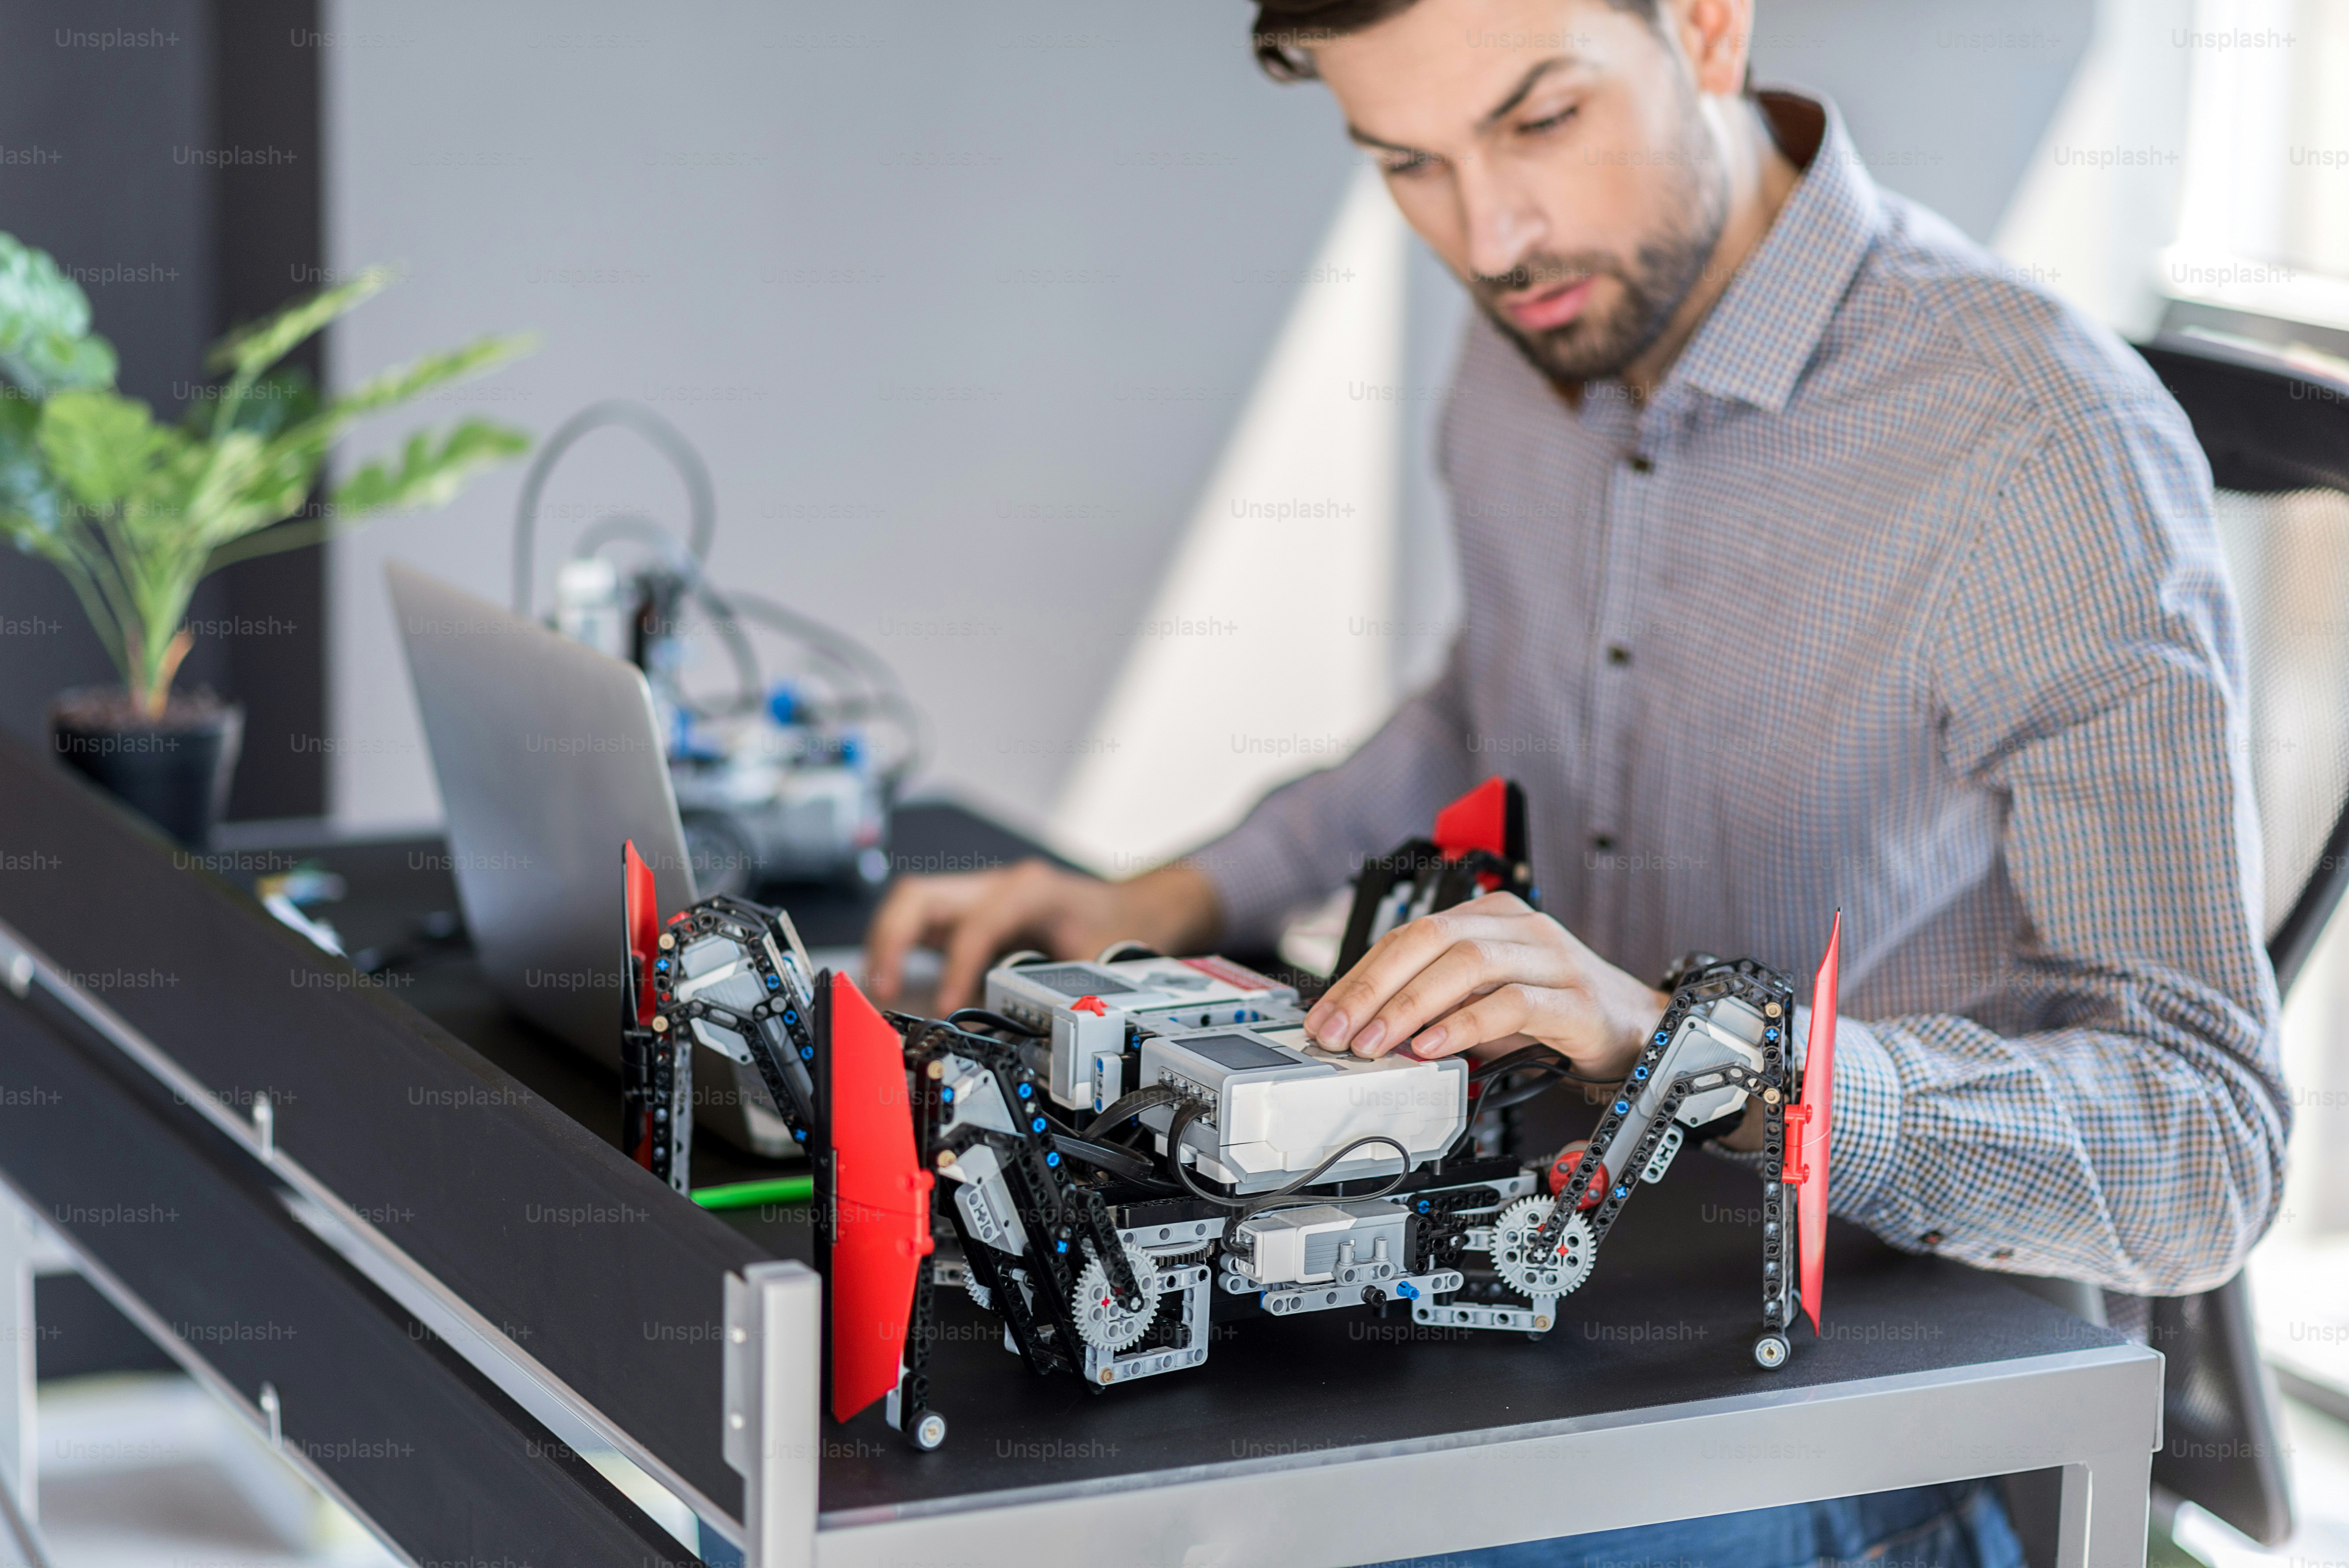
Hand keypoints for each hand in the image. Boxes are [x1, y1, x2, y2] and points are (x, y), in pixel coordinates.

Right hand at [863, 859, 1220, 1010]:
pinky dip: (899, 948)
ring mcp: (977, 896)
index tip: (946, 1004)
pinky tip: (892, 980)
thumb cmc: (1114, 926)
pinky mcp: (967, 914)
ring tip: (879, 989)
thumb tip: (1026, 1031)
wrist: (1132, 907)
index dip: (956, 965)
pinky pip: (921, 923)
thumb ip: (1062, 989)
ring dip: (886, 942)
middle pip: (920, 896)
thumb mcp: (1099, 958)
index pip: (975, 923)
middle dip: (892, 939)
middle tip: (882, 988)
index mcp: (1028, 890)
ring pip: (911, 904)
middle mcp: (995, 885)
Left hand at [1301, 892, 1666, 1082]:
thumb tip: (1365, 1027)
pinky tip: (1435, 1046)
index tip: (1324, 1017)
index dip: (1359, 976)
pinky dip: (1466, 1024)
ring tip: (1377, 1042)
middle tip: (1339, 1032)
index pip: (1408, 936)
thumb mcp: (1482, 1000)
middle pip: (1430, 939)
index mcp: (1489, 917)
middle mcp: (1518, 928)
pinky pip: (1513, 1003)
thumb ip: (1433, 1004)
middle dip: (1374, 987)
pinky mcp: (1575, 1000)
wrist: (1638, 1026)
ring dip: (1411, 1005)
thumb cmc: (1554, 1010)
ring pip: (1467, 963)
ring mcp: (1551, 959)